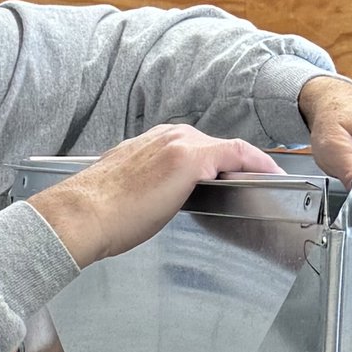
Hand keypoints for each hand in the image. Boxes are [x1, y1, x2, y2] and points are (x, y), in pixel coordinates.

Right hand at [28, 122, 281, 268]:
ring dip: (249, 164)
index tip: (232, 175)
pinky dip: (256, 163)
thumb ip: (149, 187)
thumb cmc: (98, 213)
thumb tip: (157, 200)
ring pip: (227, 150)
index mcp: (149, 143)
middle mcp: (166, 136)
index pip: (194, 147)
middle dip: (236, 164)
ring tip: (269, 180)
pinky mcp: (190, 159)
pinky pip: (236, 155)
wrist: (81, 214)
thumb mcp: (128, 190)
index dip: (217, 161)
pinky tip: (270, 176)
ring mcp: (179, 144)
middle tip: (258, 181)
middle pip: (214, 147)